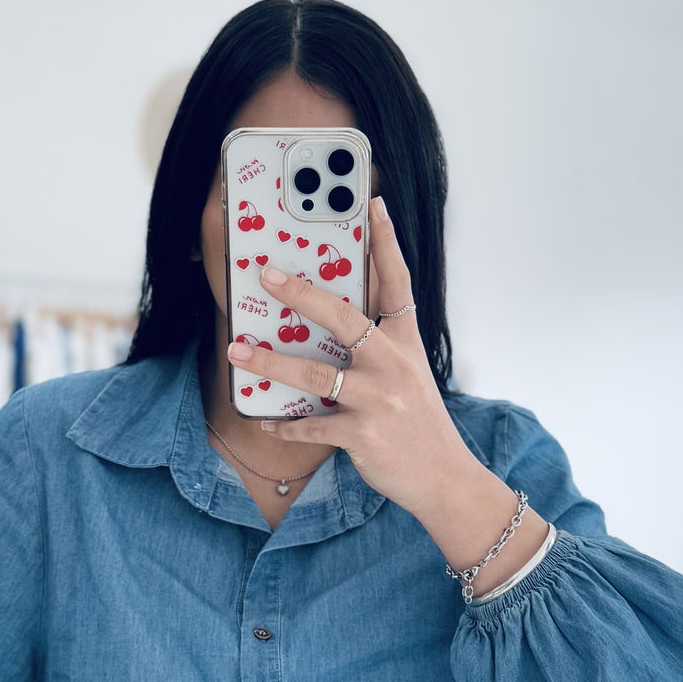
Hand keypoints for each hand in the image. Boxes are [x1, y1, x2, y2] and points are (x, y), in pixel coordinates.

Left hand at [226, 195, 473, 514]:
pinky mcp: (363, 434)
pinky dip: (286, 424)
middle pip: (343, 318)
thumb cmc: (419, 422)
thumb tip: (331, 321)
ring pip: (314, 373)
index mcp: (406, 342)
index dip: (386, 242)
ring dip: (269, 361)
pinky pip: (312, 424)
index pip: (397, 282)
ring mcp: (378, 399)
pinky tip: (265, 421)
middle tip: (266, 275)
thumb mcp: (410, 374)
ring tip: (237, 350)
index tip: (373, 204)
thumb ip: (379, 345)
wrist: (445, 477)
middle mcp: (394, 364)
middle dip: (300, 294)